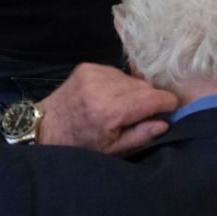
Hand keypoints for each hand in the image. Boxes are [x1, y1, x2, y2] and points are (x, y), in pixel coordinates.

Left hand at [37, 63, 176, 154]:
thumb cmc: (81, 144)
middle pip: (145, 86)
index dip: (167, 104)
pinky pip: (117, 72)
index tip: (170, 110)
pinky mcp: (87, 66)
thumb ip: (141, 135)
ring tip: (122, 107)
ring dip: (134, 91)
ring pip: (132, 78)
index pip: (153, 98)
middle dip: (149, 99)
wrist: (46, 126)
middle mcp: (102, 87)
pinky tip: (109, 96)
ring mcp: (93, 73)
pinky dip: (119, 84)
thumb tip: (165, 123)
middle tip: (142, 114)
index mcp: (109, 110)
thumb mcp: (113, 149)